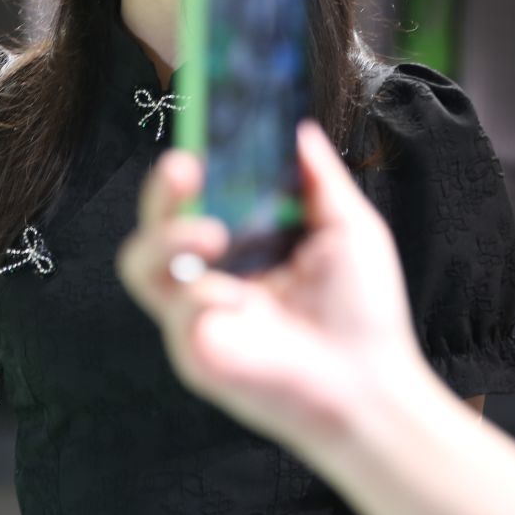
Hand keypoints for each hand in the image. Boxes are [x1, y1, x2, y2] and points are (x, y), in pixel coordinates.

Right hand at [118, 121, 428, 450]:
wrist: (374, 389)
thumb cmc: (364, 316)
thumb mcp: (349, 229)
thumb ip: (317, 178)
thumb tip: (297, 125)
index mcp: (242, 248)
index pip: (198, 196)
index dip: (193, 166)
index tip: (200, 133)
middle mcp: (211, 278)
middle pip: (155, 223)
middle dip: (160, 190)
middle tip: (184, 164)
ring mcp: (197, 318)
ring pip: (140, 265)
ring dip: (165, 238)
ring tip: (209, 232)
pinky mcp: (195, 355)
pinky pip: (175, 314)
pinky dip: (198, 299)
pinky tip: (234, 300)